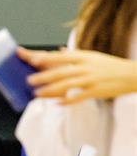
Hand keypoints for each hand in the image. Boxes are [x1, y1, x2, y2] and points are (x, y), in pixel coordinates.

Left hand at [17, 47, 136, 104]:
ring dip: (50, 89)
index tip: (32, 59)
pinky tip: (57, 104)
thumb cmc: (109, 66)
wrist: (132, 74)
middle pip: (61, 70)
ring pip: (67, 84)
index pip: (60, 56)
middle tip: (29, 80)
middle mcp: (85, 66)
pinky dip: (68, 100)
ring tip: (37, 93)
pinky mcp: (96, 90)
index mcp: (83, 56)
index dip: (45, 58)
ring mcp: (91, 78)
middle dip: (44, 76)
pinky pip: (79, 96)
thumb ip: (73, 56)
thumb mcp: (92, 57)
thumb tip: (59, 51)